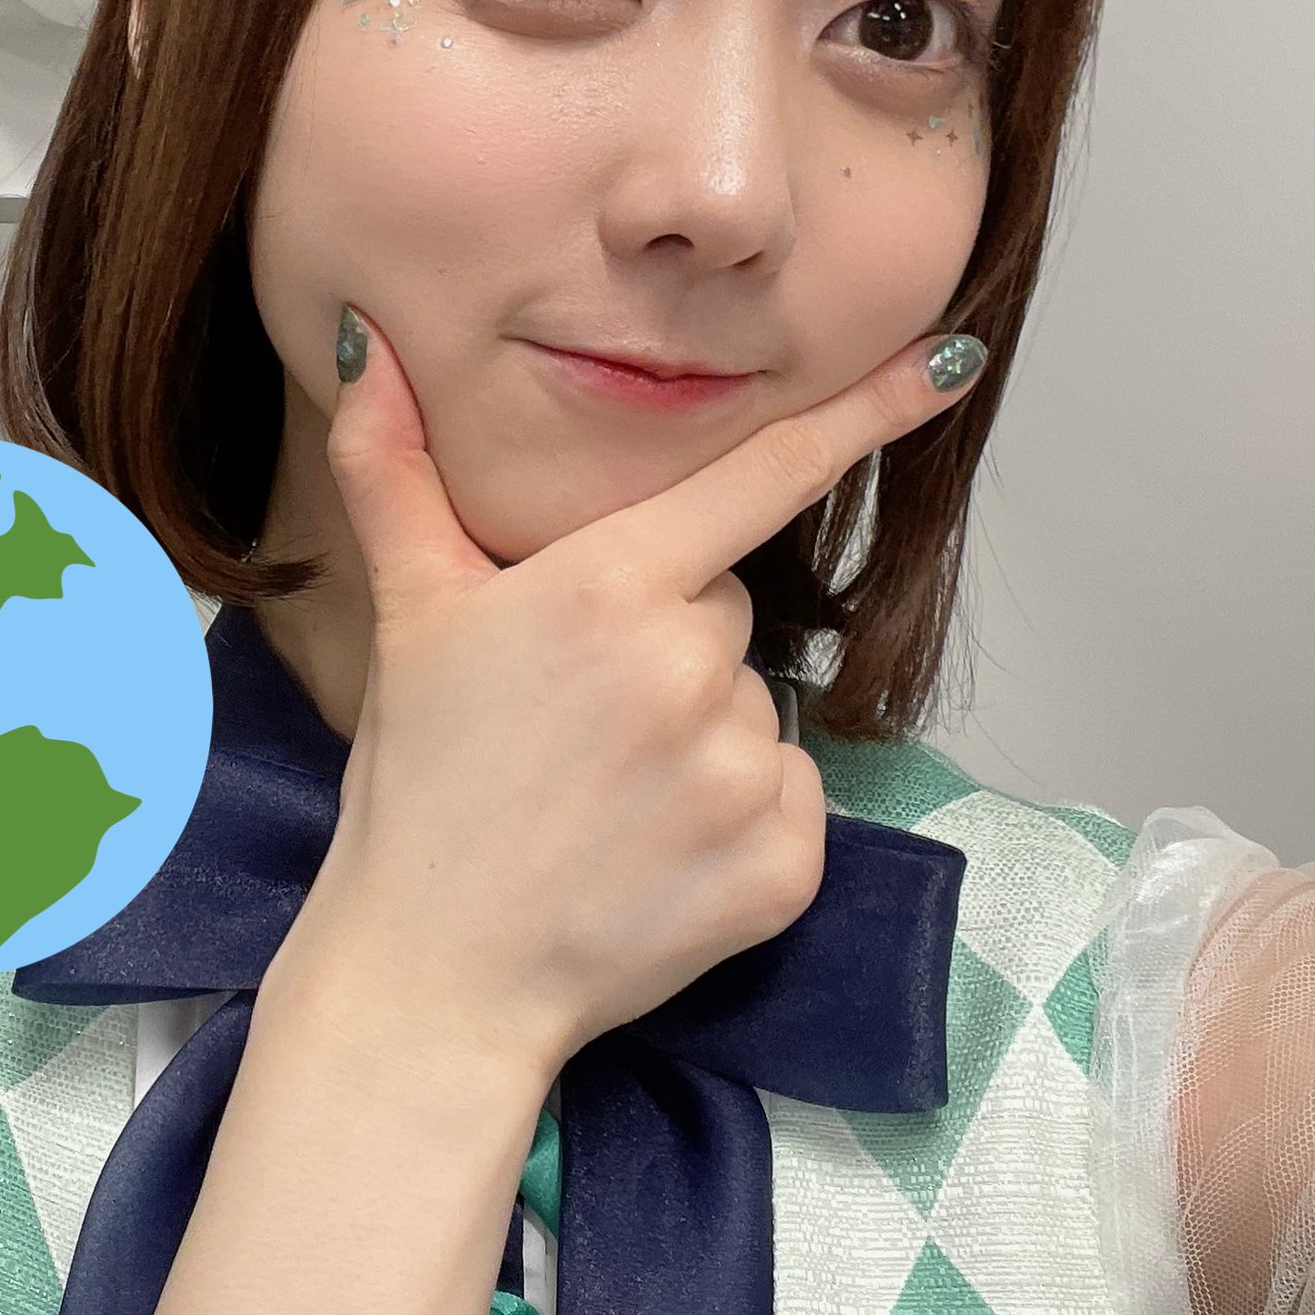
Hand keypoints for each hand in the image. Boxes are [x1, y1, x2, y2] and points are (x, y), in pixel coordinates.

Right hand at [275, 312, 988, 1084]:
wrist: (434, 976)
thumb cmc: (423, 784)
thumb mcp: (408, 613)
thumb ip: (392, 466)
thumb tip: (360, 338)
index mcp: (614, 585)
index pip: (766, 475)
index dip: (863, 410)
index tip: (954, 357)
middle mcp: (693, 668)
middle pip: (731, 611)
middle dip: (673, 644)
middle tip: (582, 717)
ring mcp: (744, 774)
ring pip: (758, 708)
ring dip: (704, 739)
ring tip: (608, 796)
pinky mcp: (785, 868)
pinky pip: (793, 801)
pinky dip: (743, 824)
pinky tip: (658, 853)